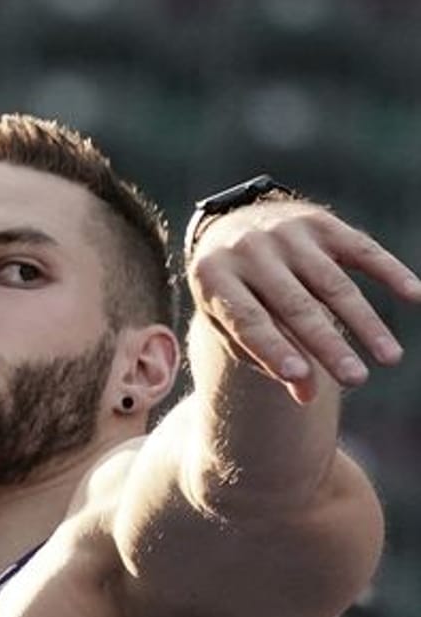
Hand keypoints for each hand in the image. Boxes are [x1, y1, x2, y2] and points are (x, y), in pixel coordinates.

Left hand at [188, 200, 420, 402]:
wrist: (231, 228)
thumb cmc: (234, 291)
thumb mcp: (229, 323)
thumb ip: (262, 355)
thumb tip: (305, 394)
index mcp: (214, 278)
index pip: (248, 320)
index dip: (274, 349)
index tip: (301, 379)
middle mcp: (248, 250)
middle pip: (295, 306)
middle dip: (328, 345)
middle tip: (356, 379)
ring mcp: (285, 232)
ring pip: (333, 283)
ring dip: (365, 322)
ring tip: (389, 357)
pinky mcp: (319, 222)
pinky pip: (361, 250)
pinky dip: (389, 272)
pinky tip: (414, 296)